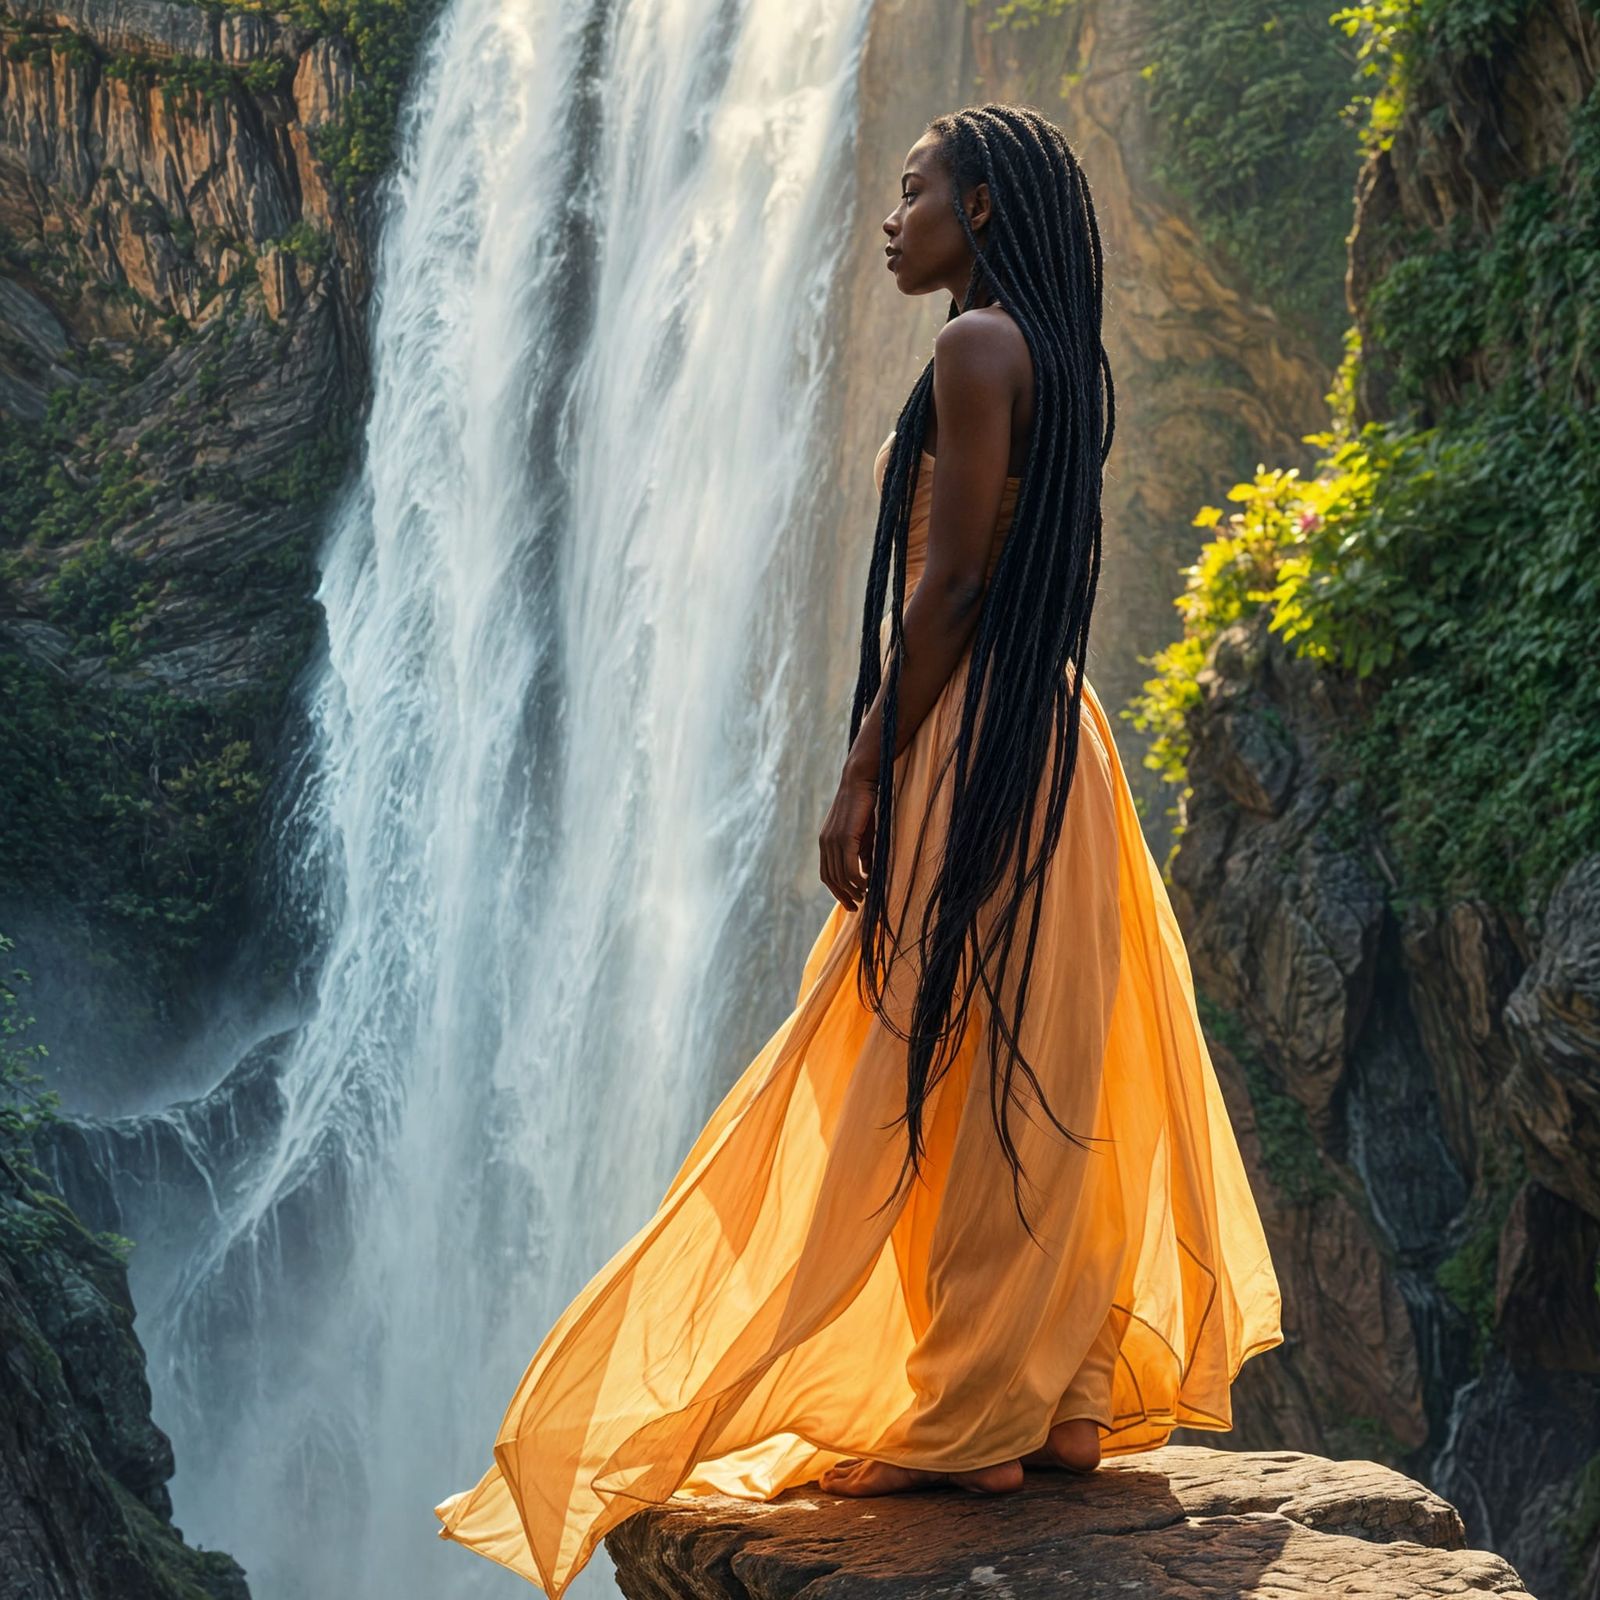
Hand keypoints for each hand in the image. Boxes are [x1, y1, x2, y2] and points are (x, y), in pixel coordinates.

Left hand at [819, 766, 877, 911]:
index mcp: (826, 843)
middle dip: (844, 896)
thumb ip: (862, 854)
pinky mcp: (844, 837)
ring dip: (853, 890)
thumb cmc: (865, 806)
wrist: (861, 780)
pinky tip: (867, 884)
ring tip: (865, 896)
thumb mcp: (863, 835)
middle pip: (831, 879)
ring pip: (840, 875)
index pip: (827, 874)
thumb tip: (866, 874)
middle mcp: (826, 843)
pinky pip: (849, 867)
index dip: (837, 891)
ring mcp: (833, 841)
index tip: (850, 902)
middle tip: (858, 906)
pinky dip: (858, 880)